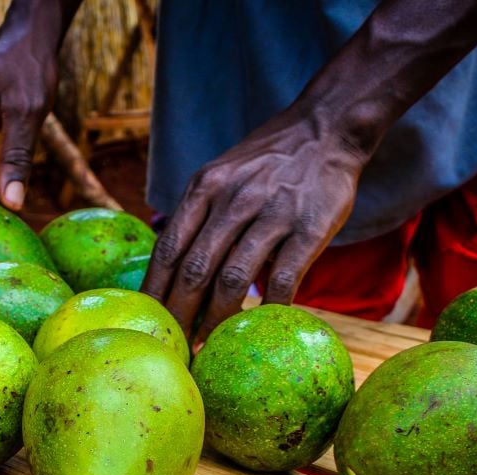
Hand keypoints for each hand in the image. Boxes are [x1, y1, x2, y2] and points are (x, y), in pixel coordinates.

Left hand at [142, 112, 367, 346]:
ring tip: (206, 346)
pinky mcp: (309, 228)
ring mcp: (272, 213)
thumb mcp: (220, 174)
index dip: (155, 291)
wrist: (327, 128)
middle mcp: (233, 199)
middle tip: (175, 346)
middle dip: (179, 315)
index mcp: (204, 188)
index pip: (167, 249)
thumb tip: (171, 270)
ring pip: (232, 280)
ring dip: (215, 321)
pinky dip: (267, 308)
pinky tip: (258, 326)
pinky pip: (282, 280)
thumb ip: (196, 215)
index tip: (149, 321)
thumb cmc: (267, 162)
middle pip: (194, 270)